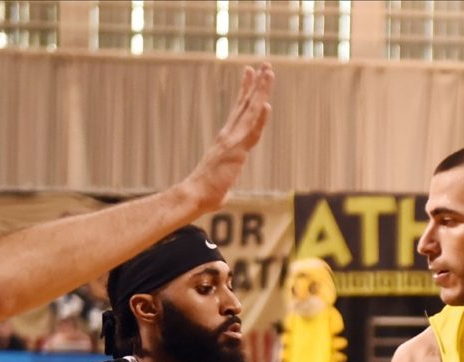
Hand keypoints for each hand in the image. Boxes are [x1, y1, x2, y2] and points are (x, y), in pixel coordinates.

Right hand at [176, 63, 274, 212]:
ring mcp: (233, 141)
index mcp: (227, 138)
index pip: (239, 109)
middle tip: (265, 64)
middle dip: (257, 84)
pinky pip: (252, 133)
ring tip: (268, 72)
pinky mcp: (236, 151)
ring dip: (260, 91)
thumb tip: (224, 191)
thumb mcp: (222, 180)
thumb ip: (226, 177)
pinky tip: (266, 105)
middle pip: (246, 104)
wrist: (195, 195)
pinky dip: (259, 119)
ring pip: (251, 112)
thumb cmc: (206, 192)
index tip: (250, 72)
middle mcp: (229, 134)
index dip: (246, 90)